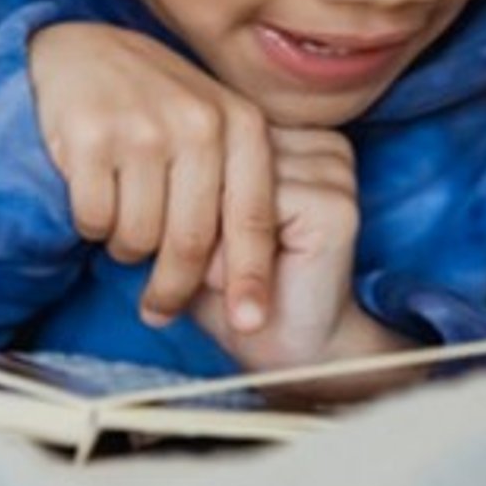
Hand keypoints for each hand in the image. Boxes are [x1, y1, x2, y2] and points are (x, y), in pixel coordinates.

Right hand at [29, 21, 275, 329]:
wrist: (79, 49)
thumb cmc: (152, 100)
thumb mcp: (209, 124)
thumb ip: (232, 182)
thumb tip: (238, 272)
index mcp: (240, 122)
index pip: (253, 218)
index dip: (252, 278)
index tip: (250, 323)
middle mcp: (198, 123)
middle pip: (193, 242)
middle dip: (175, 289)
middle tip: (158, 309)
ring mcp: (143, 128)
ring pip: (139, 237)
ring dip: (127, 249)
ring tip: (123, 224)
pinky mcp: (90, 137)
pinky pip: (95, 219)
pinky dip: (92, 225)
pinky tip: (94, 199)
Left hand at [189, 126, 364, 371]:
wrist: (287, 350)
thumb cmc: (235, 287)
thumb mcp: (200, 221)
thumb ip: (187, 178)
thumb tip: (150, 158)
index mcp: (293, 134)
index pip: (216, 137)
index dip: (190, 192)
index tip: (178, 235)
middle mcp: (319, 142)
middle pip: (226, 154)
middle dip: (200, 215)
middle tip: (204, 269)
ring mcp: (334, 169)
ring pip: (238, 182)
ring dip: (216, 237)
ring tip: (226, 276)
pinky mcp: (335, 205)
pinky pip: (258, 210)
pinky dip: (236, 253)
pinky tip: (249, 280)